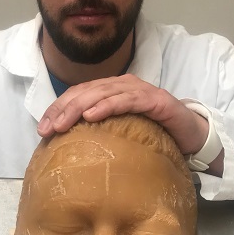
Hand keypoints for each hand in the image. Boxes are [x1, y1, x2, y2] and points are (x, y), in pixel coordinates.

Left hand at [37, 74, 208, 155]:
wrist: (192, 134)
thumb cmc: (155, 134)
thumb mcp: (121, 132)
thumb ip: (100, 133)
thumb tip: (68, 150)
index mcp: (111, 90)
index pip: (78, 94)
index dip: (57, 108)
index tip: (42, 128)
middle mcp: (123, 84)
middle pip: (85, 92)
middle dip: (62, 109)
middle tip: (46, 129)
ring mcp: (138, 90)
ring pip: (101, 93)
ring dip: (78, 107)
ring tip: (62, 124)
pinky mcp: (154, 99)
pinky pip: (126, 100)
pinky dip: (107, 106)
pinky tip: (91, 116)